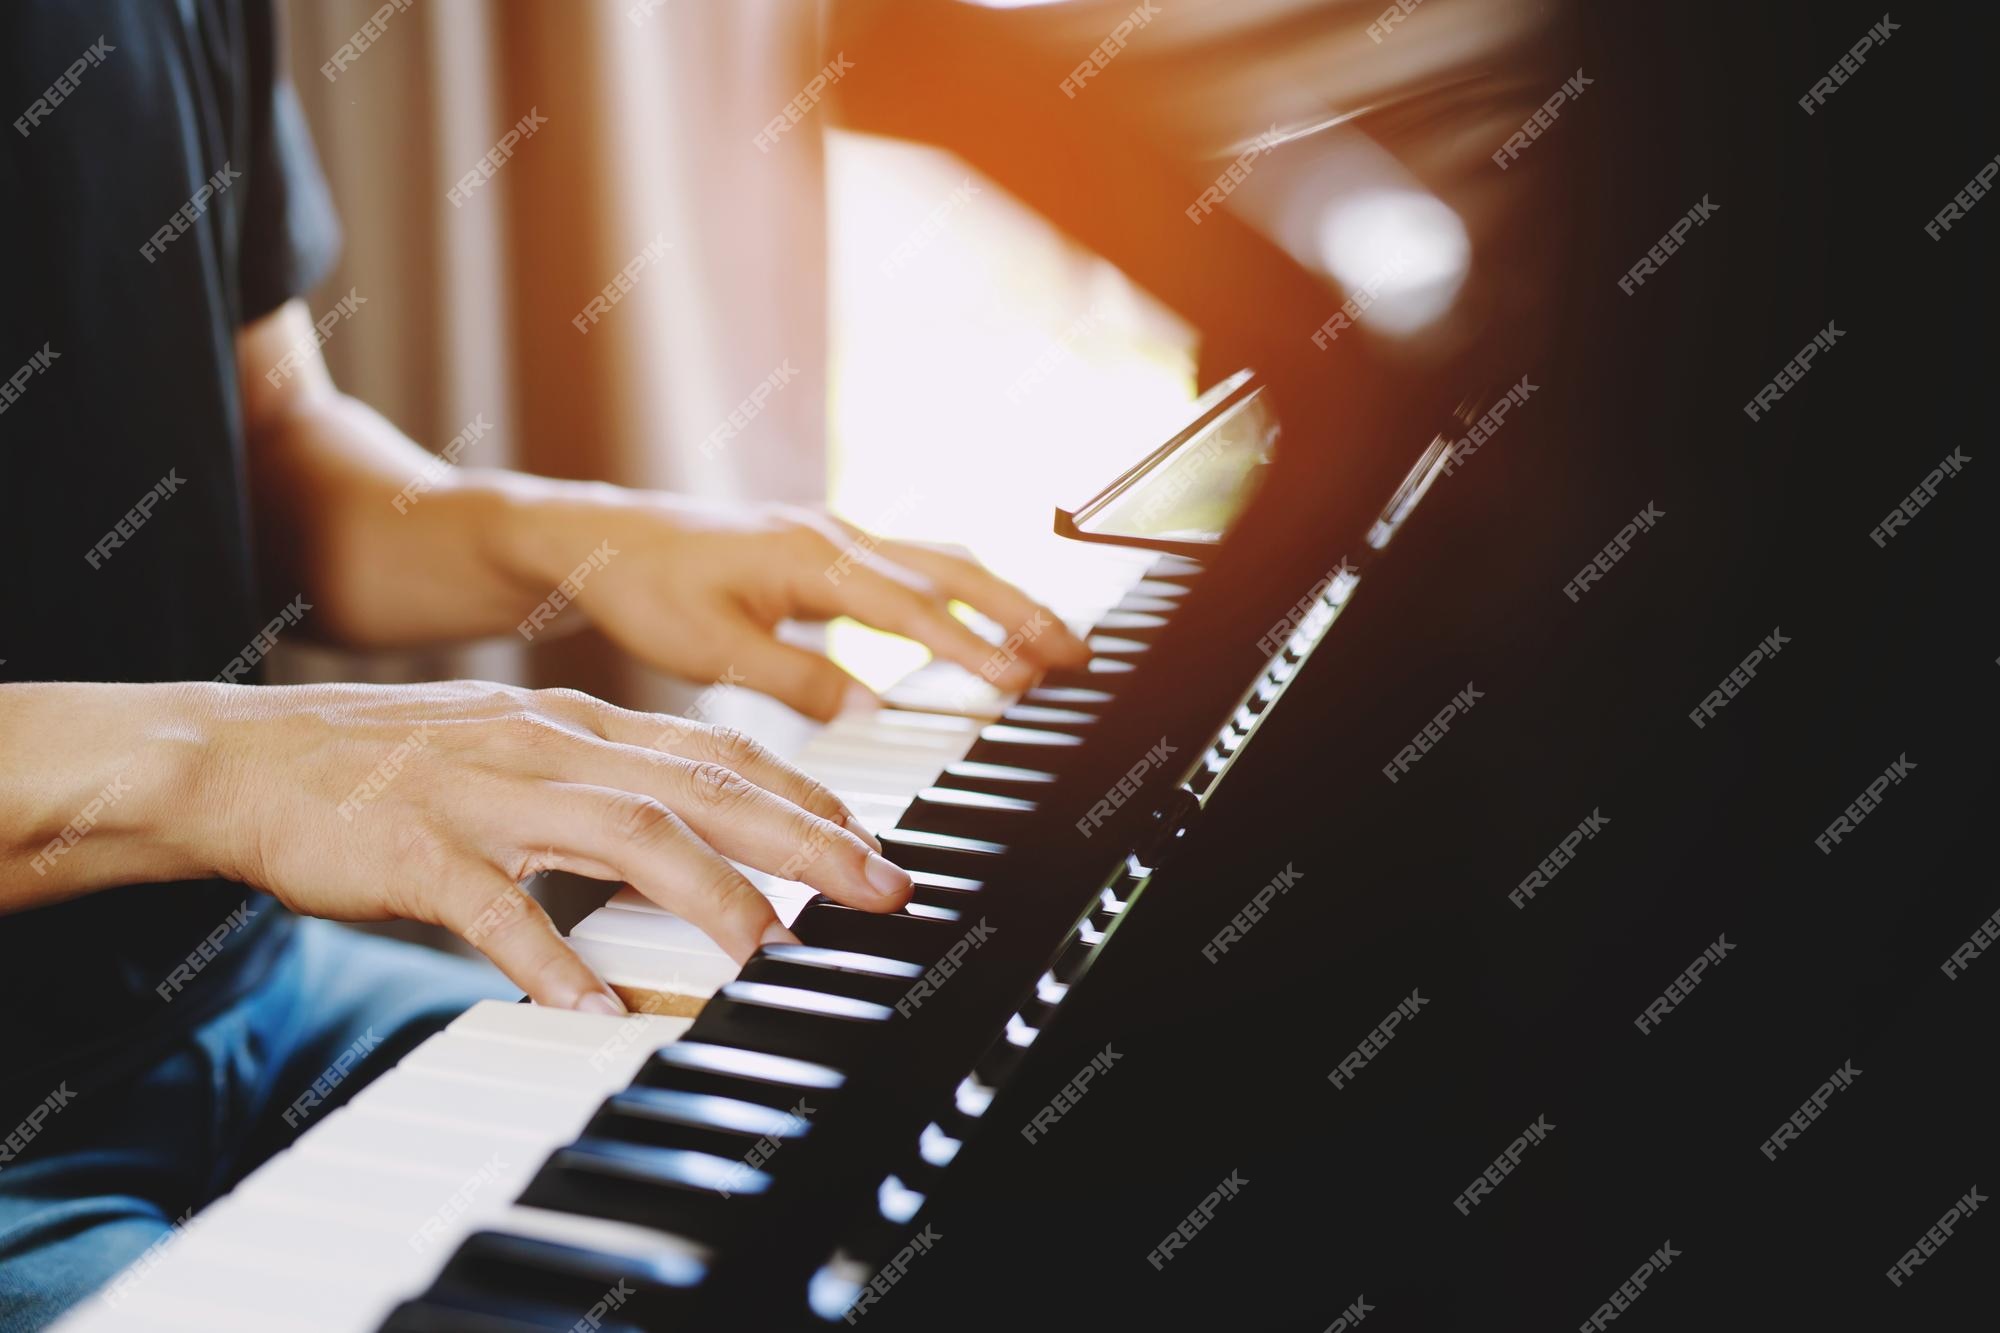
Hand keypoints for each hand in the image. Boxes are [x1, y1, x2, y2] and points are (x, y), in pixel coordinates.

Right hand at [189, 680, 912, 1010]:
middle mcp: (547, 746)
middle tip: (878, 888)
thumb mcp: (516, 755)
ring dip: (709, 898)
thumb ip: (603, 788)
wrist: (246, 758)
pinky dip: (553, 960)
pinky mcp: (416, 850)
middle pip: (701, 788)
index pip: (719, 753)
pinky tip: (595, 1012)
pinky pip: (497, 910)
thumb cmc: (392, 769)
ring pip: (623, 837)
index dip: (806, 795)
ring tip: (770, 953)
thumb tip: (697, 840)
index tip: (873, 842)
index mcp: (577, 726)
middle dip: (804, 839)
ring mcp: (484, 793)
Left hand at [502, 492, 1089, 719]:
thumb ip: (795, 680)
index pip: (911, 607)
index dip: (970, 647)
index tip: (1021, 681)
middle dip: (1020, 613)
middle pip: (951, 571)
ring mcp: (835, 535)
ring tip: (1055, 642)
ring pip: (942, 561)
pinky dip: (964, 592)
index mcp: (808, 559)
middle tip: (1077, 656)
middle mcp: (834, 536)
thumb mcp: (709, 649)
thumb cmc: (645, 587)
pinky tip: (986, 617)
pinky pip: (915, 564)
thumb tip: (872, 711)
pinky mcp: (829, 547)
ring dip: (1002, 599)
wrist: (601, 536)